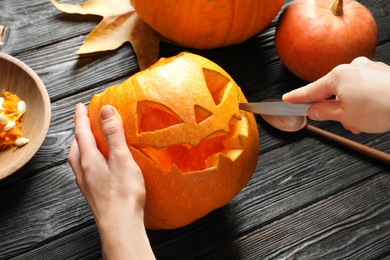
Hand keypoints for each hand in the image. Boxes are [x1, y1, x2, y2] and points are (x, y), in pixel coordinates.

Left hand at [68, 103, 154, 259]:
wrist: (120, 225)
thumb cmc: (122, 194)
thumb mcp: (121, 159)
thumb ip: (113, 134)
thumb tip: (106, 110)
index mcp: (88, 160)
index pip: (81, 133)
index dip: (81, 118)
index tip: (80, 106)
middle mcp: (83, 171)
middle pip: (76, 147)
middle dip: (79, 132)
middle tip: (84, 122)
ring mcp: (87, 184)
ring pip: (79, 160)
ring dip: (82, 147)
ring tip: (89, 143)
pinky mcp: (94, 194)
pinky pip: (86, 171)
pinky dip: (88, 161)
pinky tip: (98, 166)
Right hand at [283, 57, 389, 133]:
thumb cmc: (382, 107)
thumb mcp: (345, 116)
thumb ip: (325, 112)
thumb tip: (314, 110)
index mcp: (338, 76)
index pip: (310, 90)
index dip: (297, 98)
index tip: (286, 100)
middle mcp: (352, 67)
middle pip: (332, 91)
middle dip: (335, 109)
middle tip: (342, 123)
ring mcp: (368, 68)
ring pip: (349, 91)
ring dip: (350, 107)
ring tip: (362, 121)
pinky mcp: (381, 73)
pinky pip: (363, 87)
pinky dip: (363, 100)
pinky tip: (371, 113)